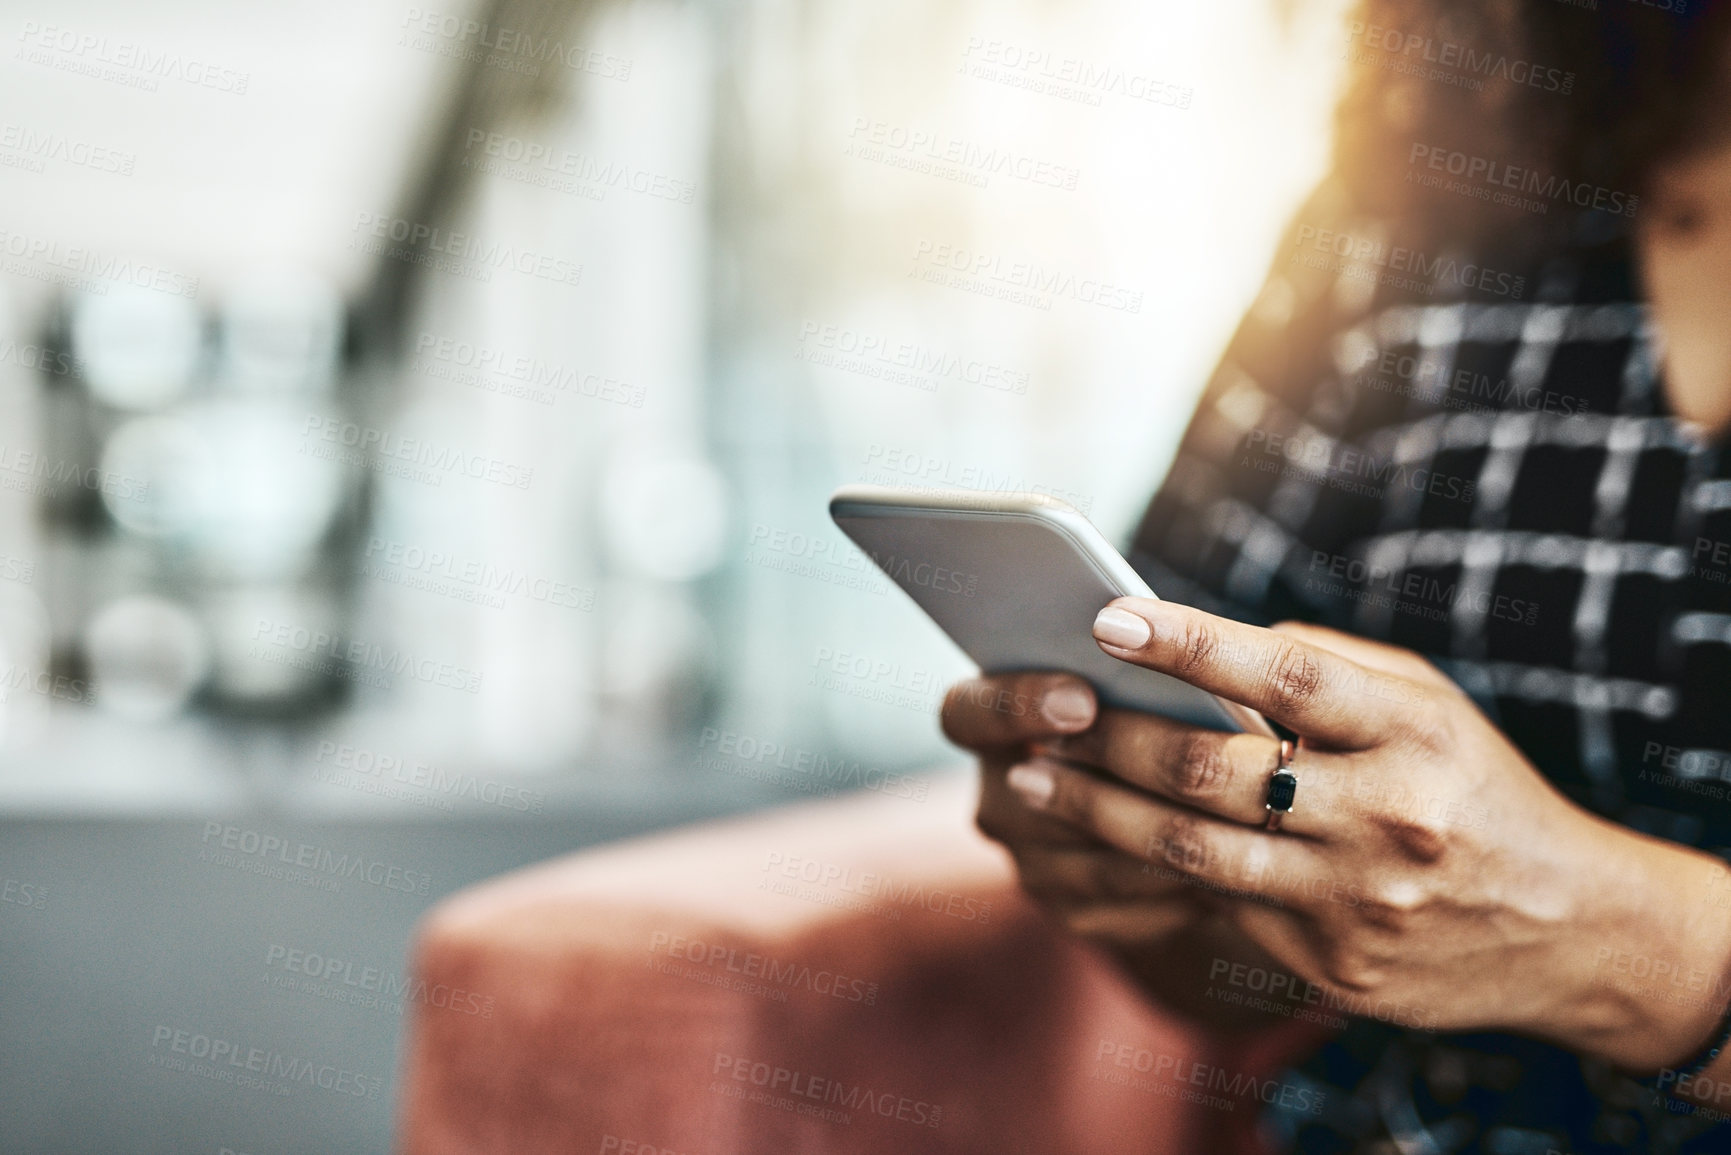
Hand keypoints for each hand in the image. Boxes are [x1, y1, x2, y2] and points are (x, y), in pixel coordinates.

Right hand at [941, 671, 1284, 1028]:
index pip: (966, 714)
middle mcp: (1000, 796)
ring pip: (1089, 858)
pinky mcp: (1077, 912)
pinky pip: (1128, 906)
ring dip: (1161, 835)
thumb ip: (1132, 661)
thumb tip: (1169, 642)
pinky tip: (1236, 862)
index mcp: (988, 721)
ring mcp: (1032, 861)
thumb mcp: (1134, 674)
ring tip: (1231, 815)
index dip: (1015, 707)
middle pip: (1029, 797)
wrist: (1168, 802)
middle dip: (1104, 782)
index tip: (1082, 698)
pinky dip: (1180, 884)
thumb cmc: (1150, 704)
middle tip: (1173, 765)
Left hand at [1002, 597, 1730, 1070]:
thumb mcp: (1429, 705)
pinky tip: (1104, 840)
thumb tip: (1207, 647)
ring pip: (1192, 851)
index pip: (1289, 675)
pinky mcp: (1336, 968)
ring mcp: (1358, 901)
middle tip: (1043, 715)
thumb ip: (1327, 668)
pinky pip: (1223, 909)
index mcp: (1412, 732)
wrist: (1569, 926)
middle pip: (1215, 771)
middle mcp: (1388, 816)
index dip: (1192, 643)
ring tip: (1032, 781)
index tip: (1107, 618)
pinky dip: (1156, 870)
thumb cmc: (1472, 786)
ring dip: (1096, 811)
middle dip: (1111, 738)